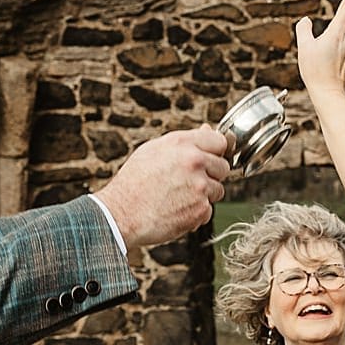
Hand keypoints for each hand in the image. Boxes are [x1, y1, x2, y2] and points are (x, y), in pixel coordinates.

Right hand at [93, 126, 229, 248]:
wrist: (121, 214)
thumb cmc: (133, 182)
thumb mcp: (154, 150)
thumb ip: (185, 140)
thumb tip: (208, 130)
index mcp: (183, 143)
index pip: (220, 141)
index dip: (215, 152)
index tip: (208, 159)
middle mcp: (194, 162)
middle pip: (223, 167)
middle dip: (210, 175)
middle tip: (187, 182)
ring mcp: (200, 187)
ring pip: (218, 190)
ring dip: (204, 195)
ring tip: (178, 197)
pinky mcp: (200, 209)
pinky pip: (208, 210)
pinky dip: (196, 213)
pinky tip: (176, 210)